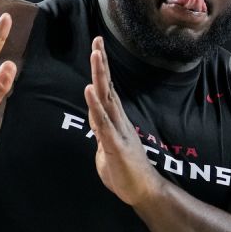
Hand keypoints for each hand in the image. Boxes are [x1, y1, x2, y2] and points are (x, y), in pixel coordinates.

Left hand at [84, 37, 164, 205]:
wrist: (142, 191)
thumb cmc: (124, 171)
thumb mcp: (106, 147)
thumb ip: (101, 132)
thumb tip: (95, 120)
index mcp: (115, 120)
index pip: (106, 90)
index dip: (101, 70)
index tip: (97, 48)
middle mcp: (118, 120)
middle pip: (107, 87)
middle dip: (101, 63)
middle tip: (97, 40)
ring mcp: (117, 131)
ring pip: (106, 99)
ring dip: (99, 76)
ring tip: (95, 54)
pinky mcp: (115, 145)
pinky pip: (103, 123)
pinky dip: (95, 106)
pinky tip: (89, 91)